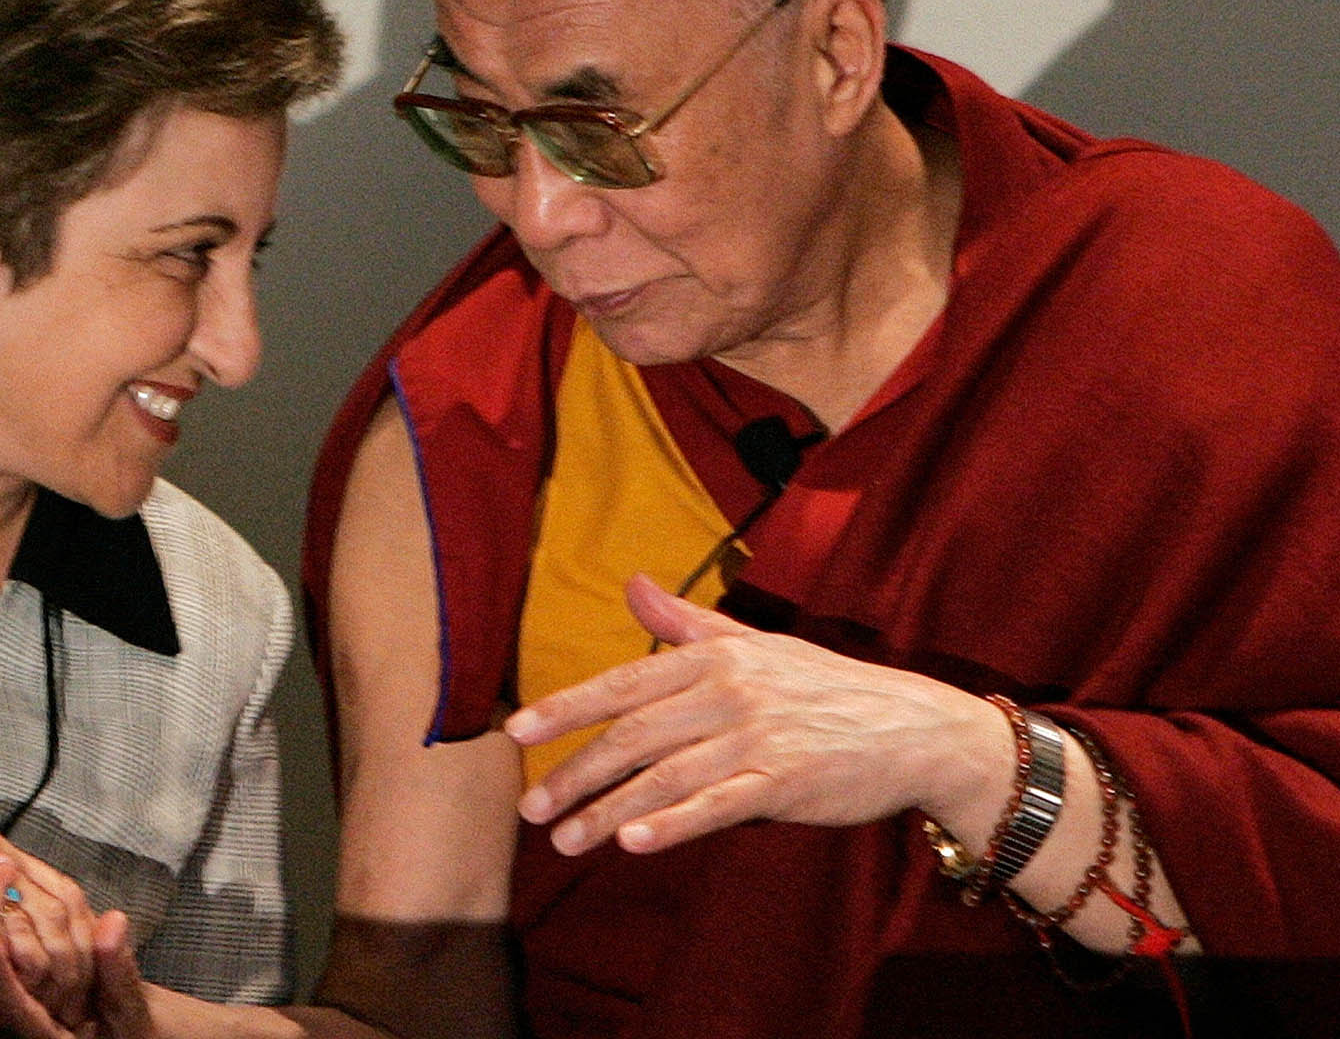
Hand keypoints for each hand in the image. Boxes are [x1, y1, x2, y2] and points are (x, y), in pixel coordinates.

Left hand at [504, 575, 1006, 855]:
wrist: (914, 727)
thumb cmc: (823, 688)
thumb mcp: (753, 645)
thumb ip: (685, 625)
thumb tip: (632, 585)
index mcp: (713, 656)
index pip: (621, 684)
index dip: (564, 708)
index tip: (515, 732)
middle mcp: (728, 691)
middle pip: (631, 736)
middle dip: (574, 773)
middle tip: (531, 807)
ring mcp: (757, 737)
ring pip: (663, 777)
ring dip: (608, 811)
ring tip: (565, 839)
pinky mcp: (786, 781)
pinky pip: (717, 804)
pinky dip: (672, 824)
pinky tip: (633, 844)